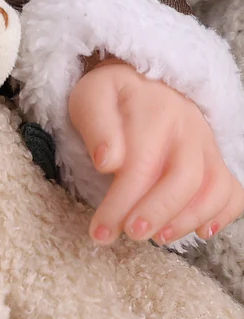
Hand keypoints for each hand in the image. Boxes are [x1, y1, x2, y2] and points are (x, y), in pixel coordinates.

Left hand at [68, 56, 243, 244]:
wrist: (139, 81)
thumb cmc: (110, 96)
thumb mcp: (90, 98)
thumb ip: (96, 127)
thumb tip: (107, 161)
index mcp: (154, 110)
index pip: (141, 165)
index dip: (121, 203)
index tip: (101, 230)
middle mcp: (188, 126)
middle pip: (185, 178)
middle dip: (157, 213)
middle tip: (131, 235)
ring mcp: (206, 144)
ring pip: (214, 186)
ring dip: (187, 218)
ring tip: (158, 237)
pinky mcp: (215, 158)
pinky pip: (233, 189)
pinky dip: (223, 214)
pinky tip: (201, 231)